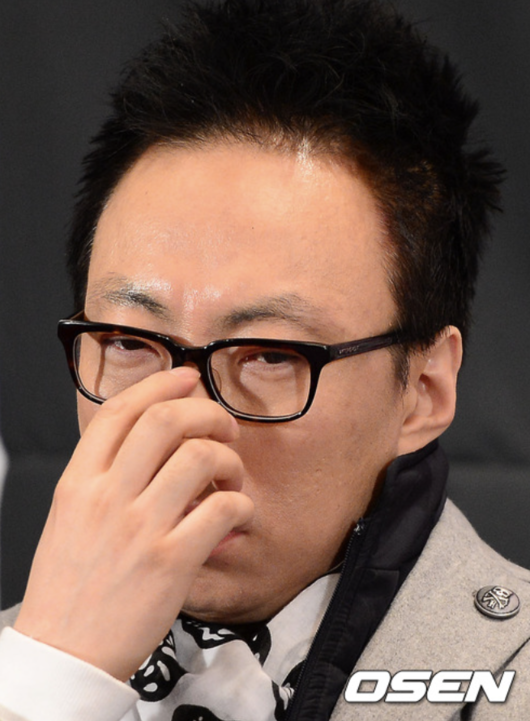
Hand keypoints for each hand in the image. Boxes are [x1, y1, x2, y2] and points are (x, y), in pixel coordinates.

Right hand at [14, 367, 253, 680]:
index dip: (160, 384)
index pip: (120, 410)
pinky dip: (241, 505)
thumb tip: (149, 441)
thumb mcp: (69, 516)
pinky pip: (223, 509)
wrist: (64, 653)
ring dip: (229, 460)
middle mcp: (108, 496)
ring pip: (200, 457)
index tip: (186, 378)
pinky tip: (236, 514)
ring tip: (230, 477)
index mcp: (78, 482)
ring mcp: (141, 528)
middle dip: (207, 412)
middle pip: (166, 420)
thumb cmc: (69, 586)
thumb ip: (103, 475)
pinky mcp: (173, 561)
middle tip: (223, 427)